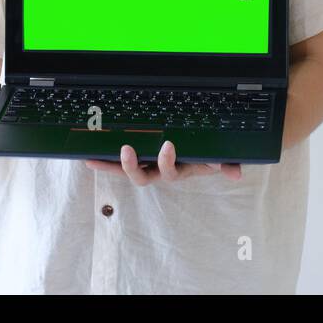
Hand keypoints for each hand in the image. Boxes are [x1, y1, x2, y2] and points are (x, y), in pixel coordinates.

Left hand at [84, 140, 242, 184]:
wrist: (198, 153)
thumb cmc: (205, 155)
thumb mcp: (216, 159)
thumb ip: (226, 164)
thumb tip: (236, 173)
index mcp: (176, 170)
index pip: (169, 171)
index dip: (166, 162)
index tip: (168, 144)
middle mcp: (158, 171)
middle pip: (141, 177)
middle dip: (131, 166)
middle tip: (126, 150)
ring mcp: (145, 166)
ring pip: (125, 171)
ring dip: (109, 166)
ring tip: (92, 159)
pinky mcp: (136, 158)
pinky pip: (116, 161)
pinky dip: (103, 161)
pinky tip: (86, 157)